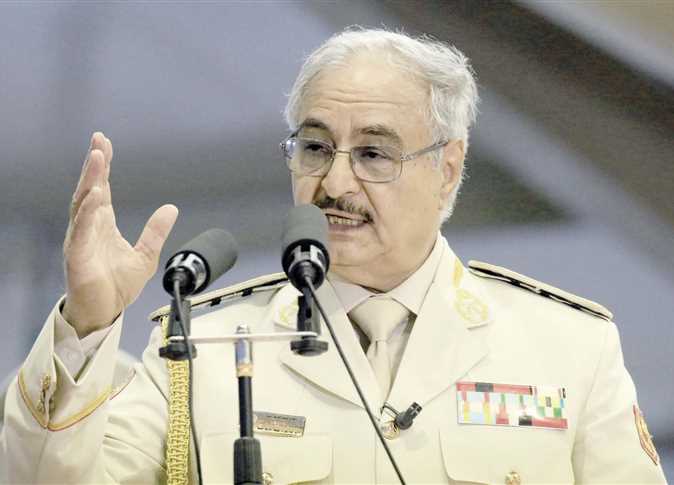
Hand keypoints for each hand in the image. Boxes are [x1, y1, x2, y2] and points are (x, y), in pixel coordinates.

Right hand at [62, 132, 177, 336]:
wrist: (105, 312)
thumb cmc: (117, 286)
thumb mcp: (145, 255)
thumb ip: (155, 231)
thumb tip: (171, 208)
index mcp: (102, 224)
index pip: (103, 189)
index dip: (104, 166)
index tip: (104, 143)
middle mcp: (89, 227)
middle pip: (90, 189)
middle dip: (95, 165)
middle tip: (99, 141)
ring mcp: (81, 240)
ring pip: (83, 204)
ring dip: (90, 180)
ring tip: (98, 159)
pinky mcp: (78, 256)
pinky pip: (82, 230)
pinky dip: (88, 212)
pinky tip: (95, 195)